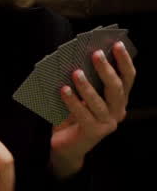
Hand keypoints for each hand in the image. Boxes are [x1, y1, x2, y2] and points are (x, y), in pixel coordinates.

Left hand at [50, 41, 136, 174]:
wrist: (65, 146)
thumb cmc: (72, 116)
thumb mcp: (80, 96)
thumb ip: (85, 81)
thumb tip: (78, 57)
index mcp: (118, 99)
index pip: (128, 78)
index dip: (124, 61)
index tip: (117, 44)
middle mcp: (118, 111)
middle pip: (117, 88)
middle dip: (106, 69)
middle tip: (95, 54)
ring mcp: (107, 123)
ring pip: (100, 102)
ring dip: (87, 86)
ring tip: (76, 72)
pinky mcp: (94, 133)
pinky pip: (83, 114)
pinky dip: (73, 101)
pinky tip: (63, 90)